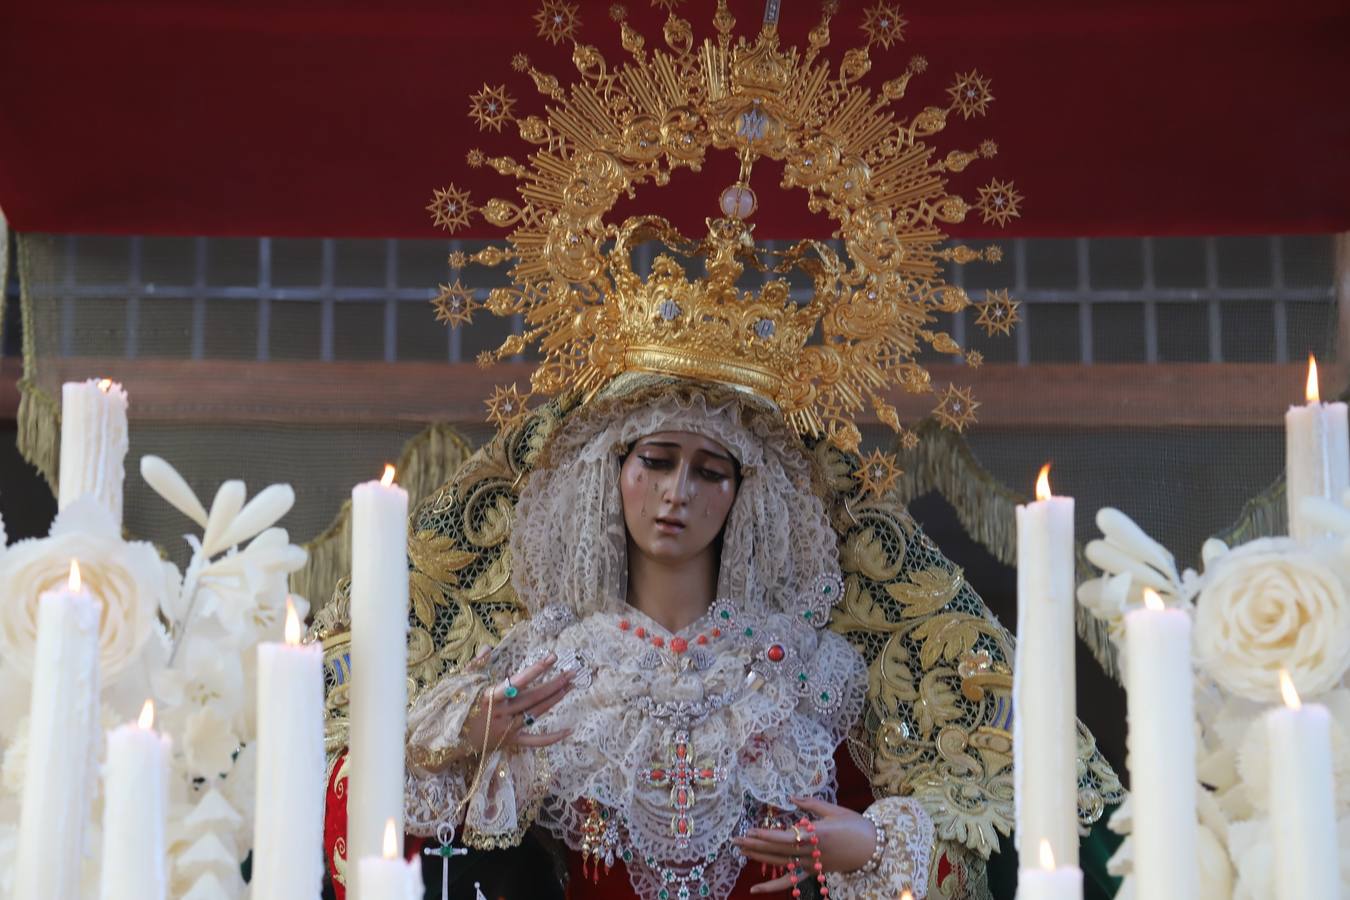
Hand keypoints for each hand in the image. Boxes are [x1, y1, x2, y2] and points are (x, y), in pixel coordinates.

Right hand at [461, 652, 573, 755]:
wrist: (443, 740)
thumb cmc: (450, 708)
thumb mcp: (458, 684)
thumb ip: (476, 665)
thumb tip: (488, 647)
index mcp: (488, 697)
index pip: (517, 681)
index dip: (536, 669)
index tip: (552, 657)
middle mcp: (500, 713)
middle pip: (533, 697)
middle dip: (554, 683)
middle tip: (572, 672)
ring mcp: (506, 729)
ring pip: (536, 714)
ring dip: (554, 700)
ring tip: (570, 687)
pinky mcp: (509, 742)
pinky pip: (534, 741)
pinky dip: (552, 738)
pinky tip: (569, 731)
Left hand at [734, 796, 877, 894]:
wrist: (873, 849)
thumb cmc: (856, 825)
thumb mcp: (835, 810)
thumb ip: (811, 804)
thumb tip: (791, 797)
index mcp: (818, 835)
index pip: (787, 838)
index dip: (768, 836)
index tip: (751, 831)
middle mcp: (812, 853)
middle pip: (778, 851)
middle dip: (756, 845)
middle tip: (735, 840)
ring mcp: (812, 865)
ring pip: (780, 864)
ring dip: (759, 858)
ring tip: (740, 852)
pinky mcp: (813, 872)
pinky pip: (790, 881)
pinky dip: (772, 887)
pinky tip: (755, 890)